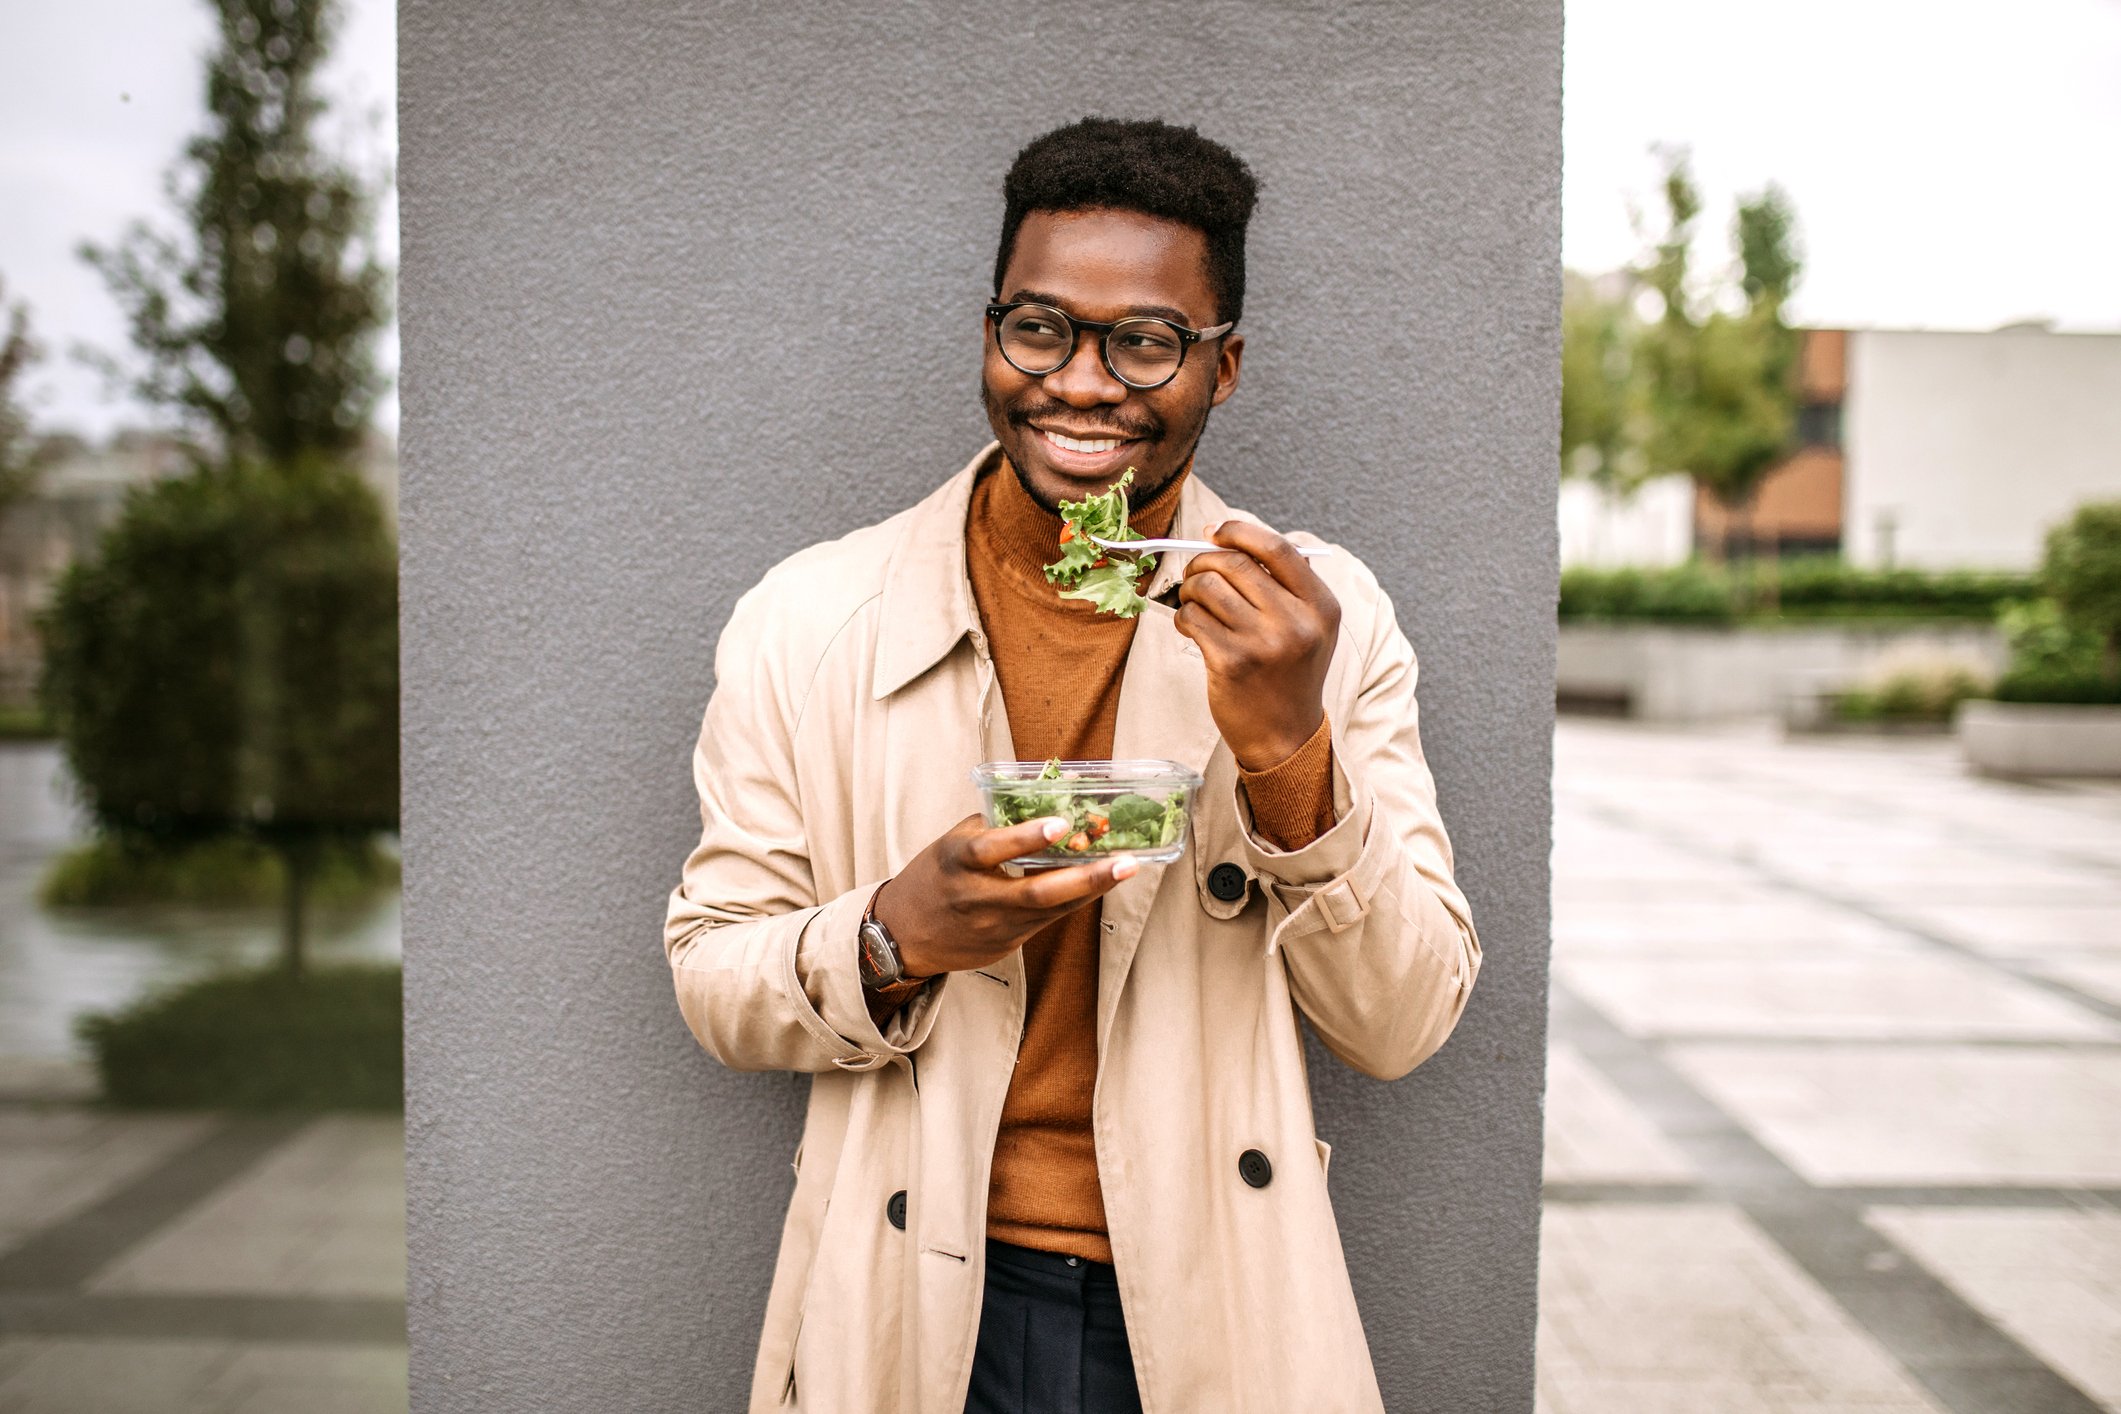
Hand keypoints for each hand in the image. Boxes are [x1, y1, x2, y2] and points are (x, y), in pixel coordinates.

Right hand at [872, 815, 1136, 977]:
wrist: (904, 936)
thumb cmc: (935, 876)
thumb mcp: (953, 843)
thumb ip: (995, 825)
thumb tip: (1048, 797)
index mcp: (957, 861)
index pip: (991, 849)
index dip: (1025, 838)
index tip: (1060, 823)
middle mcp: (977, 897)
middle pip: (1036, 892)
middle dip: (1085, 877)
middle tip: (1124, 861)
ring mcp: (995, 926)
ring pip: (1051, 909)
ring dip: (1092, 888)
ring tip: (1126, 867)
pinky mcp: (1008, 944)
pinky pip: (1048, 920)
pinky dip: (1076, 899)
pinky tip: (1101, 882)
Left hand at [1174, 520, 1341, 770]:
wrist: (1285, 736)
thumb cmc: (1289, 674)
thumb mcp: (1308, 626)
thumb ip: (1283, 583)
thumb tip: (1223, 536)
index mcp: (1321, 606)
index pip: (1277, 549)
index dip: (1239, 532)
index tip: (1215, 531)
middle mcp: (1296, 623)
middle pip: (1235, 564)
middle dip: (1205, 561)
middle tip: (1196, 571)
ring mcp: (1263, 644)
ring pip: (1207, 588)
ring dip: (1190, 589)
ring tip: (1194, 603)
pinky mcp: (1231, 663)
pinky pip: (1192, 619)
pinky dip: (1184, 618)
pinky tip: (1193, 629)